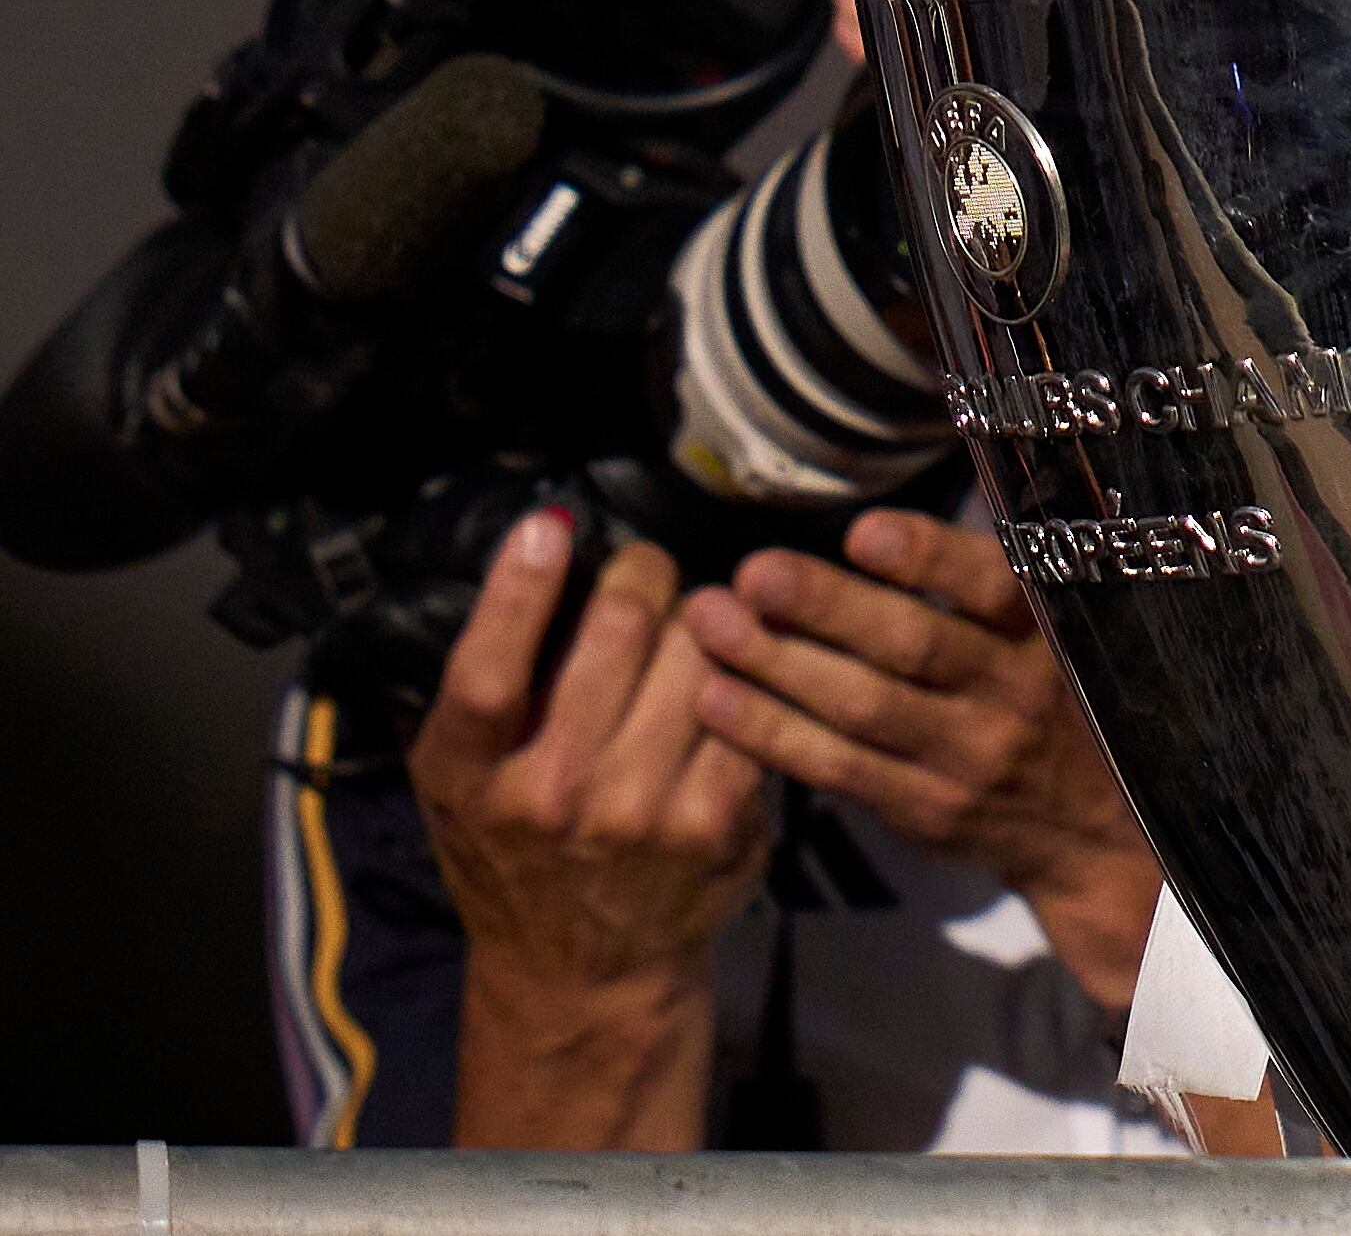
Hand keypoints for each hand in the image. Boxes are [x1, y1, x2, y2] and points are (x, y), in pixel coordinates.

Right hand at [408, 508, 768, 1147]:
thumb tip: (533, 556)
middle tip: (647, 572)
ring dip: (703, 617)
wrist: (582, 969)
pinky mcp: (714, 822)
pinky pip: (747, 705)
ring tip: (692, 623)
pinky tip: (733, 669)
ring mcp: (639, 813)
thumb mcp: (459, 781)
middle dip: (644, 576)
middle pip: (618, 633)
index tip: (551, 524)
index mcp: (468, 777)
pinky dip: (746, 672)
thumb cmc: (515, 853)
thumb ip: (483, 686)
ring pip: (698, 654)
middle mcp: (550, 796)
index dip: (521, 587)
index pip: (488, 670)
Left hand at [682, 508, 1159, 1008]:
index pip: (994, 589)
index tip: (863, 532)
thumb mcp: (1059, 633)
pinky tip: (718, 700)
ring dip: (779, 663)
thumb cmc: (1056, 702)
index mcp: (1047, 633)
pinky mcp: (927, 809)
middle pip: (913, 645)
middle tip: (754, 573)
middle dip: (826, 606)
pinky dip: (773, 733)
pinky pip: (839, 768)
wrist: (1094, 829)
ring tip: (712, 623)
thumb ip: (989, 581)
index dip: (929, 559)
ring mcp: (970, 757)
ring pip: (863, 707)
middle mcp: (1014, 692)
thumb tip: (902, 504)